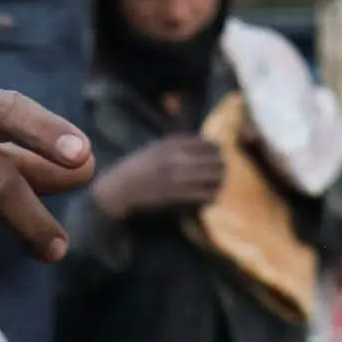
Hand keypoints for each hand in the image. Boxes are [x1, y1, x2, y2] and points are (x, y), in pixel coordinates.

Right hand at [90, 131, 231, 223]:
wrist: (118, 190)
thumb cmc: (135, 170)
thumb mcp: (153, 149)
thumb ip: (174, 145)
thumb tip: (199, 143)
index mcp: (170, 144)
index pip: (205, 143)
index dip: (216, 149)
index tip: (219, 154)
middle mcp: (174, 158)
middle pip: (211, 160)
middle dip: (221, 166)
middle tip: (223, 171)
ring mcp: (174, 177)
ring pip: (209, 177)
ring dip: (218, 181)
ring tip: (219, 185)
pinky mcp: (173, 196)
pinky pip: (200, 195)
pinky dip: (208, 196)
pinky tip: (211, 198)